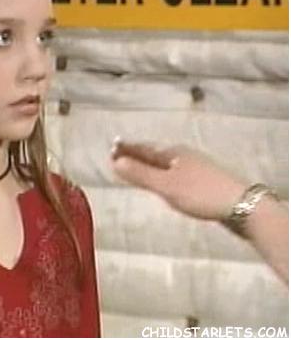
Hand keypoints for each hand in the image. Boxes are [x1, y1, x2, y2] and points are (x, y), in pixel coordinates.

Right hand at [110, 139, 245, 220]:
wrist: (242, 205)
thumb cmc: (200, 194)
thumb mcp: (166, 186)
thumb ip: (141, 175)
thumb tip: (116, 162)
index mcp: (172, 153)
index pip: (143, 148)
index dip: (127, 149)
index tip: (111, 147)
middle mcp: (183, 156)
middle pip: (154, 153)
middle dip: (136, 154)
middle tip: (119, 155)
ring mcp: (195, 167)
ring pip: (165, 163)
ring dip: (149, 164)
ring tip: (137, 167)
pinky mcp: (203, 181)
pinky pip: (174, 172)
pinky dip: (162, 174)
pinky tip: (164, 182)